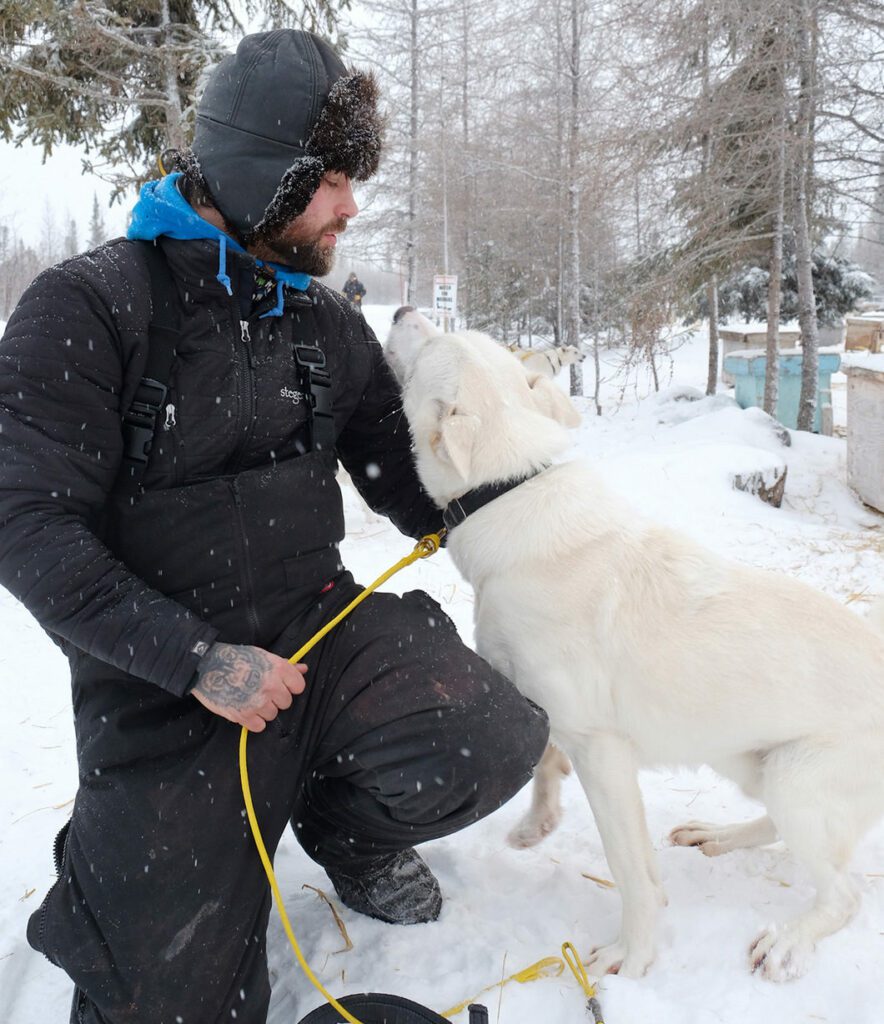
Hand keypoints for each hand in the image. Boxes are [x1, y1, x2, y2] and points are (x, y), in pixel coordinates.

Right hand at [191, 643, 306, 731]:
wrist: (207, 666)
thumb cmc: (236, 658)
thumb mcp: (263, 656)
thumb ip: (285, 665)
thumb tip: (303, 669)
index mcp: (278, 669)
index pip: (299, 686)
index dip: (290, 687)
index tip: (280, 685)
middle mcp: (271, 687)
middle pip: (285, 703)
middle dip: (275, 699)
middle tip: (260, 691)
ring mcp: (258, 702)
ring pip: (272, 715)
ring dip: (263, 710)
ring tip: (249, 698)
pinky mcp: (244, 716)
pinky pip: (259, 726)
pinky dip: (252, 721)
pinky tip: (244, 709)